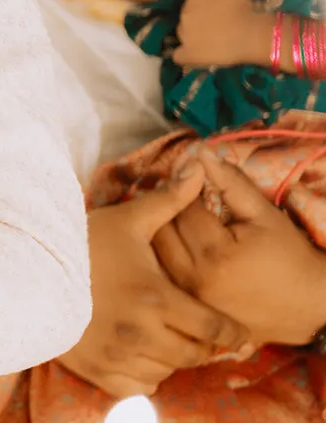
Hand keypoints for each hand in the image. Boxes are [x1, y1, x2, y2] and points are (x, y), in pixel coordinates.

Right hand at [57, 162, 247, 397]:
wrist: (27, 267)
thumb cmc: (82, 243)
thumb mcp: (127, 220)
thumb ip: (169, 201)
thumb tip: (199, 168)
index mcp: (155, 298)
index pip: (214, 329)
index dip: (230, 331)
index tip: (235, 330)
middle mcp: (140, 333)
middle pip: (194, 354)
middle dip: (201, 343)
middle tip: (197, 329)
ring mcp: (117, 354)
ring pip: (168, 370)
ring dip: (172, 356)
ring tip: (164, 335)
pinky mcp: (97, 369)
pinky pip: (139, 385)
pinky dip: (145, 373)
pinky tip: (139, 350)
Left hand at [153, 149, 325, 346]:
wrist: (308, 306)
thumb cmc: (289, 256)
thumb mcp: (264, 214)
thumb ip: (230, 182)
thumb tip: (200, 152)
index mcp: (215, 254)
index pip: (182, 208)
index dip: (185, 190)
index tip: (191, 184)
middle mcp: (194, 279)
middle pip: (160, 230)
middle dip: (168, 210)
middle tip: (180, 201)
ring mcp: (187, 299)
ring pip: (154, 253)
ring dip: (158, 232)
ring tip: (176, 222)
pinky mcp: (187, 310)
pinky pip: (161, 275)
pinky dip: (160, 258)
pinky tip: (176, 247)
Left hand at [172, 0, 272, 67]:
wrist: (253, 34)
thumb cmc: (243, 8)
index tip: (216, 4)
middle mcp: (184, 13)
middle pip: (186, 12)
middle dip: (197, 14)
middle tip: (217, 20)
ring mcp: (185, 34)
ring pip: (183, 30)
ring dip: (193, 31)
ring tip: (213, 36)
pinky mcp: (190, 53)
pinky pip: (179, 55)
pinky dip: (184, 55)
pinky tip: (194, 54)